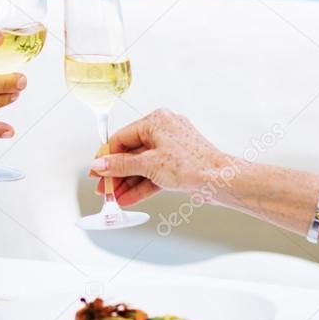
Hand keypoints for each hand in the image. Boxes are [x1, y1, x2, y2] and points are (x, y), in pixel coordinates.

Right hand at [91, 109, 229, 206]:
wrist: (223, 181)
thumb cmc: (194, 165)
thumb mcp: (149, 165)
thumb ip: (120, 165)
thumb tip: (99, 164)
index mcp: (156, 121)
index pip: (121, 137)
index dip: (106, 156)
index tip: (95, 171)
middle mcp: (163, 131)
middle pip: (131, 153)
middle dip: (116, 173)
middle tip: (104, 187)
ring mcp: (171, 148)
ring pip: (142, 166)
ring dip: (127, 182)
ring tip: (114, 198)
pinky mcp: (178, 164)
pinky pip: (154, 173)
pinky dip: (142, 185)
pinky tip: (128, 198)